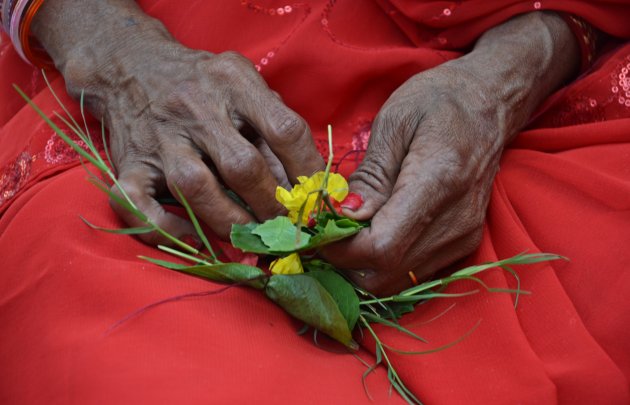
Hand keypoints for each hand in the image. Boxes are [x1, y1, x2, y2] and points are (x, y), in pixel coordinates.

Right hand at [33, 0, 323, 243]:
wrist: (129, 64)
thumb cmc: (201, 82)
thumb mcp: (244, 87)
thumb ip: (272, 130)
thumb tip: (304, 187)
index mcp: (233, 82)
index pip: (284, 129)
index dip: (308, 171)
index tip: (317, 199)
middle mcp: (194, 107)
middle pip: (242, 166)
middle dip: (272, 206)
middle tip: (287, 226)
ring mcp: (158, 137)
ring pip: (195, 188)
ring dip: (231, 223)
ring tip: (252, 238)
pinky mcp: (127, 163)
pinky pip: (137, 204)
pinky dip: (164, 228)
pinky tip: (192, 238)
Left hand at [324, 12, 579, 295]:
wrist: (491, 103)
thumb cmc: (439, 100)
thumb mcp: (394, 122)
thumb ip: (370, 176)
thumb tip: (344, 218)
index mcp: (437, 182)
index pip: (381, 247)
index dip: (339, 248)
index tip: (315, 226)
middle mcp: (456, 221)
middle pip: (384, 275)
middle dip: (343, 262)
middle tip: (324, 230)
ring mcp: (463, 237)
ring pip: (395, 282)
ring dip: (360, 267)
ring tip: (345, 231)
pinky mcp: (464, 244)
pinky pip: (411, 274)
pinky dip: (382, 264)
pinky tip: (371, 234)